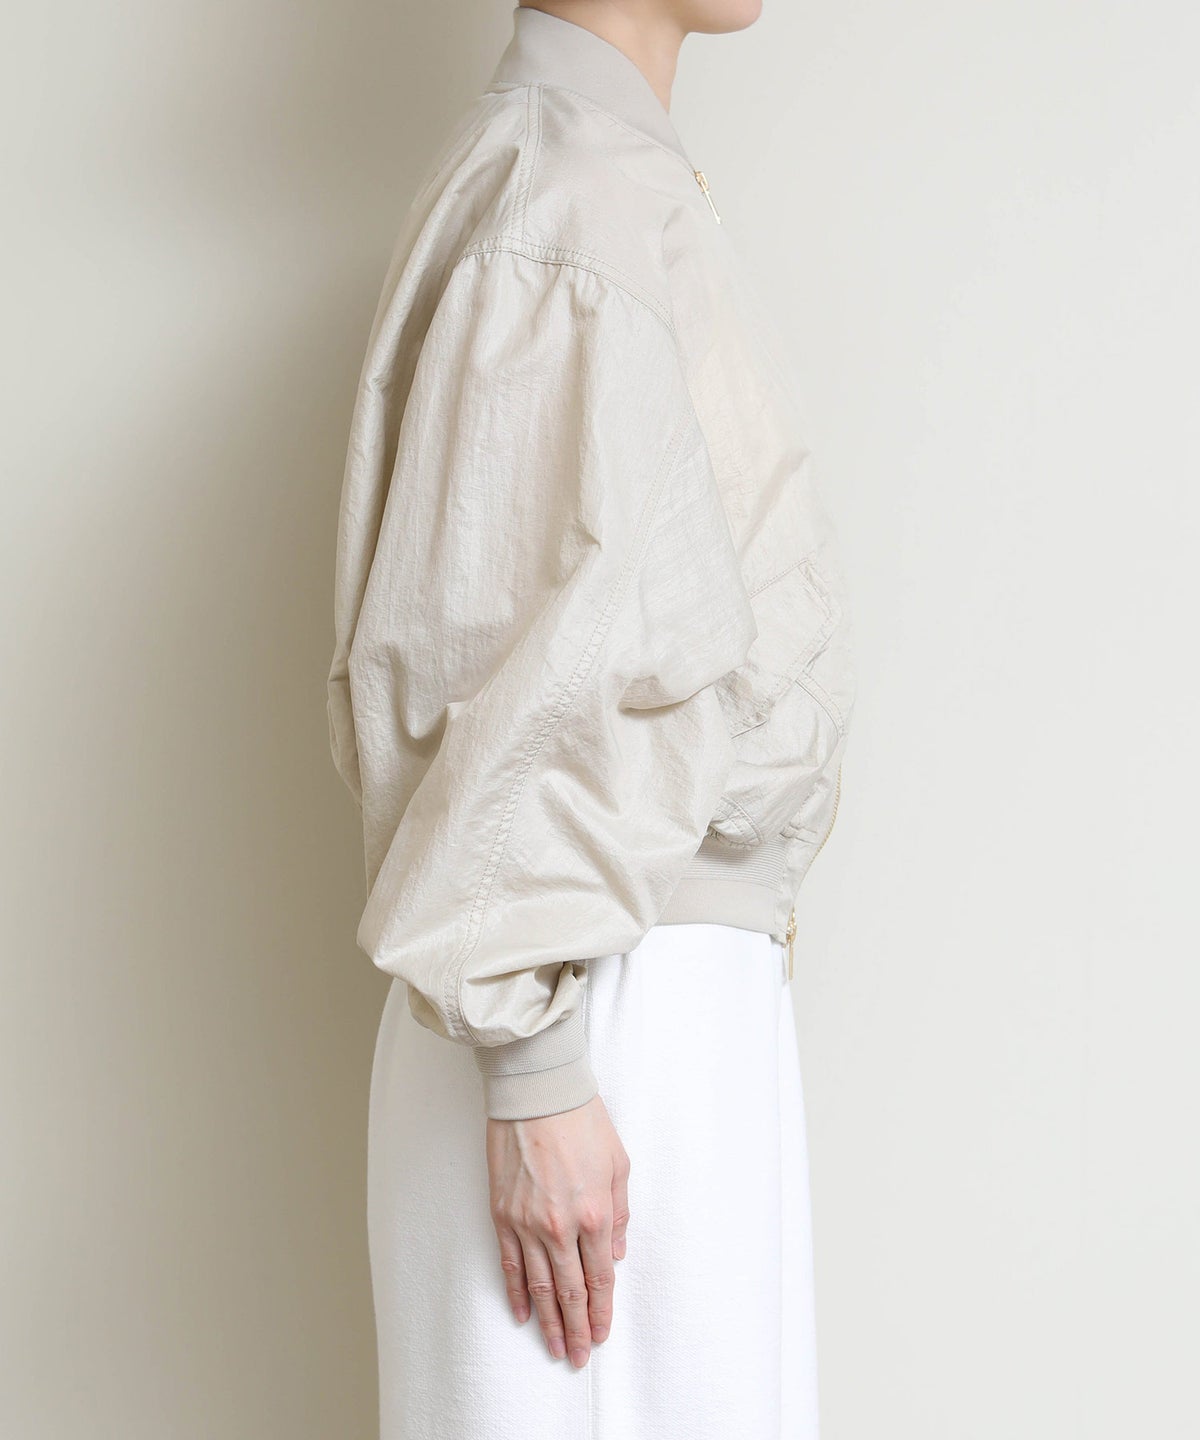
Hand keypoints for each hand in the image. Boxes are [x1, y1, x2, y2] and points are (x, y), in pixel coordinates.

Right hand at [485, 1093, 630, 1367]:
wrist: (537, 1093)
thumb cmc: (583, 1121)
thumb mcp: (619, 1164)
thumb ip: (619, 1213)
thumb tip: (614, 1253)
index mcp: (595, 1214)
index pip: (599, 1278)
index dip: (601, 1311)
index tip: (600, 1334)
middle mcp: (561, 1227)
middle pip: (570, 1292)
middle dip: (576, 1329)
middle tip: (577, 1357)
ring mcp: (527, 1223)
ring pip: (539, 1285)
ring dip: (548, 1321)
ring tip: (554, 1347)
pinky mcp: (502, 1214)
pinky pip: (509, 1263)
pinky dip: (516, 1291)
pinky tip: (522, 1313)